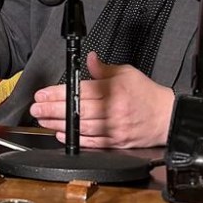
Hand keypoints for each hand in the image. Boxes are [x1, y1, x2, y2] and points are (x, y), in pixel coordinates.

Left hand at [29, 53, 174, 148]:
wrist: (167, 118)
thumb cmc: (147, 95)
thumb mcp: (127, 73)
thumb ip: (104, 69)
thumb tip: (90, 59)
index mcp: (114, 91)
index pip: (80, 91)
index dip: (58, 93)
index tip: (42, 94)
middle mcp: (112, 111)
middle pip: (77, 110)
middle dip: (52, 109)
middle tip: (35, 108)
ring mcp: (113, 129)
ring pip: (81, 127)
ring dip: (58, 124)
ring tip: (42, 120)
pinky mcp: (115, 143)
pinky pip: (91, 142)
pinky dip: (74, 139)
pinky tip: (61, 134)